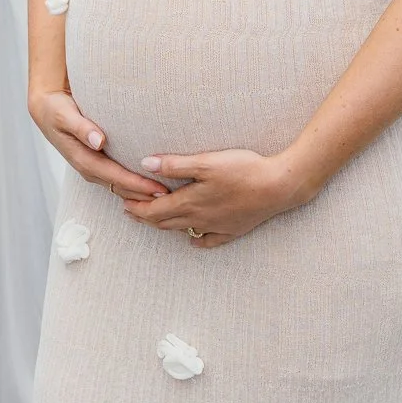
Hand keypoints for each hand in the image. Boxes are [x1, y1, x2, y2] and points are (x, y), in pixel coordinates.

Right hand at [29, 90, 167, 200]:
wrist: (46, 110)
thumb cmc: (57, 110)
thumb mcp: (65, 115)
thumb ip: (82, 128)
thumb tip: (98, 141)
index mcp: (83, 159)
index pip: (115, 176)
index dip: (137, 184)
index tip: (157, 188)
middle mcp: (89, 168)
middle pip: (121, 187)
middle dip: (143, 195)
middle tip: (171, 197)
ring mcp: (93, 168)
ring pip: (120, 187)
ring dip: (140, 193)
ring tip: (165, 196)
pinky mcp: (97, 164)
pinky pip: (117, 180)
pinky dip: (134, 186)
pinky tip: (149, 186)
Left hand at [121, 149, 299, 248]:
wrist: (279, 187)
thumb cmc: (243, 170)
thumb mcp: (206, 162)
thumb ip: (175, 164)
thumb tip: (145, 164)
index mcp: (190, 202)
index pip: (154, 210)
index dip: (136, 207)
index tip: (122, 203)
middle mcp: (199, 219)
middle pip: (165, 222)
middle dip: (145, 217)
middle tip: (130, 212)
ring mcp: (216, 227)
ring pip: (183, 231)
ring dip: (165, 226)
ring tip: (154, 221)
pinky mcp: (233, 230)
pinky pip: (209, 241)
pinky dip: (197, 240)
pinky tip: (193, 240)